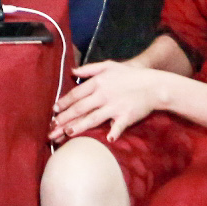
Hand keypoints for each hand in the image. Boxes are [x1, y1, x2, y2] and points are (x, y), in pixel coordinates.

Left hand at [52, 60, 167, 141]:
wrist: (153, 84)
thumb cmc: (130, 75)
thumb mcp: (109, 65)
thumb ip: (89, 68)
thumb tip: (72, 71)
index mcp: (98, 82)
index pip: (76, 94)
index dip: (64, 102)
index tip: (54, 110)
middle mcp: (103, 94)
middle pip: (80, 107)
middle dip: (65, 118)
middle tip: (53, 127)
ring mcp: (114, 106)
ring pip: (93, 118)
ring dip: (79, 126)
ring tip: (67, 132)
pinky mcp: (126, 116)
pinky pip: (117, 126)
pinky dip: (113, 132)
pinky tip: (107, 139)